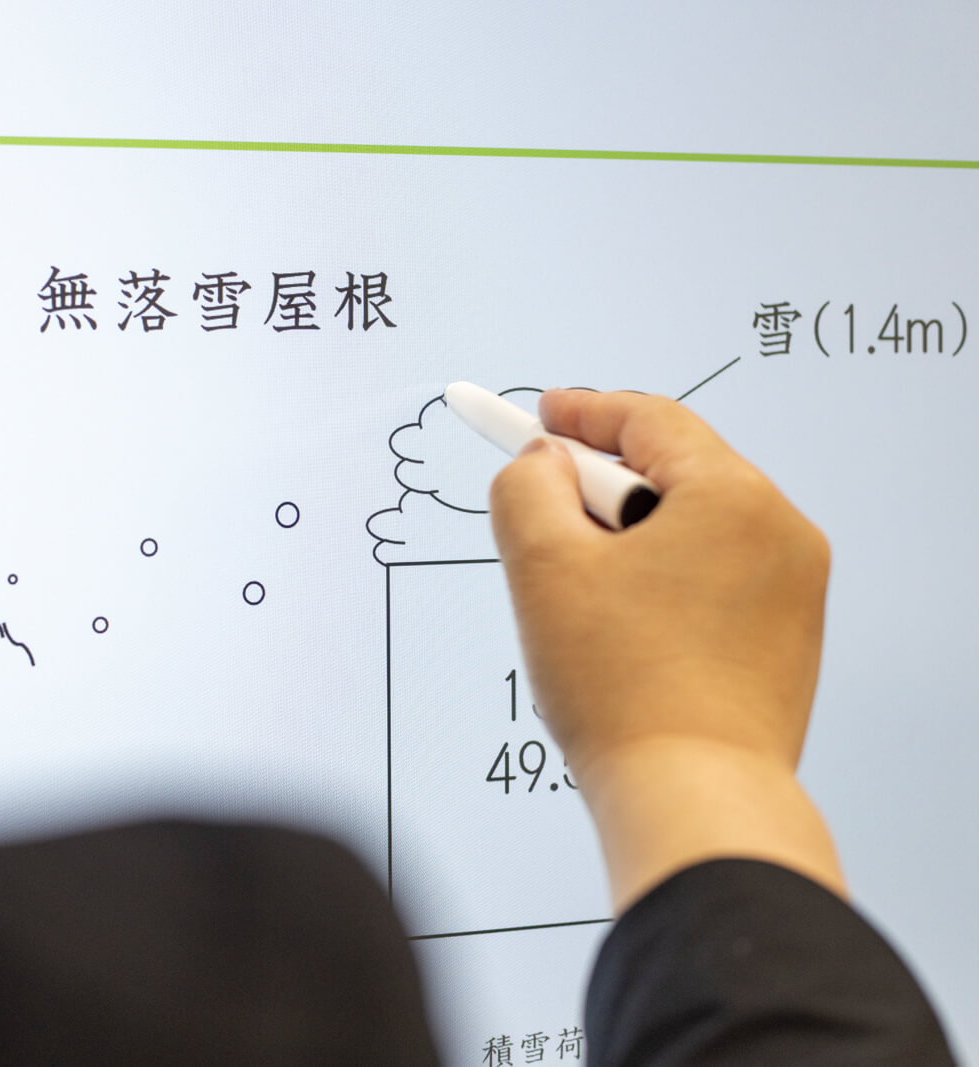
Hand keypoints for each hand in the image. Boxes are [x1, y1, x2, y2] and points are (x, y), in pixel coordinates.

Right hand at [489, 389, 844, 909]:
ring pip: (692, 528)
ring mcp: (793, 589)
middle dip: (600, 486)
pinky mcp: (787, 639)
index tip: (536, 415)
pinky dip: (661, 581)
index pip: (649, 421)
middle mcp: (781, 533)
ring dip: (628, 539)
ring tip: (579, 593)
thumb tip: (542, 463)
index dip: (581, 413)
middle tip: (544, 515)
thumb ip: (527, 487)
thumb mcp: (543, 566)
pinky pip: (713, 577)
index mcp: (734, 498)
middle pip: (673, 472)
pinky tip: (619, 630)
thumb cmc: (626, 690)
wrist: (693, 799)